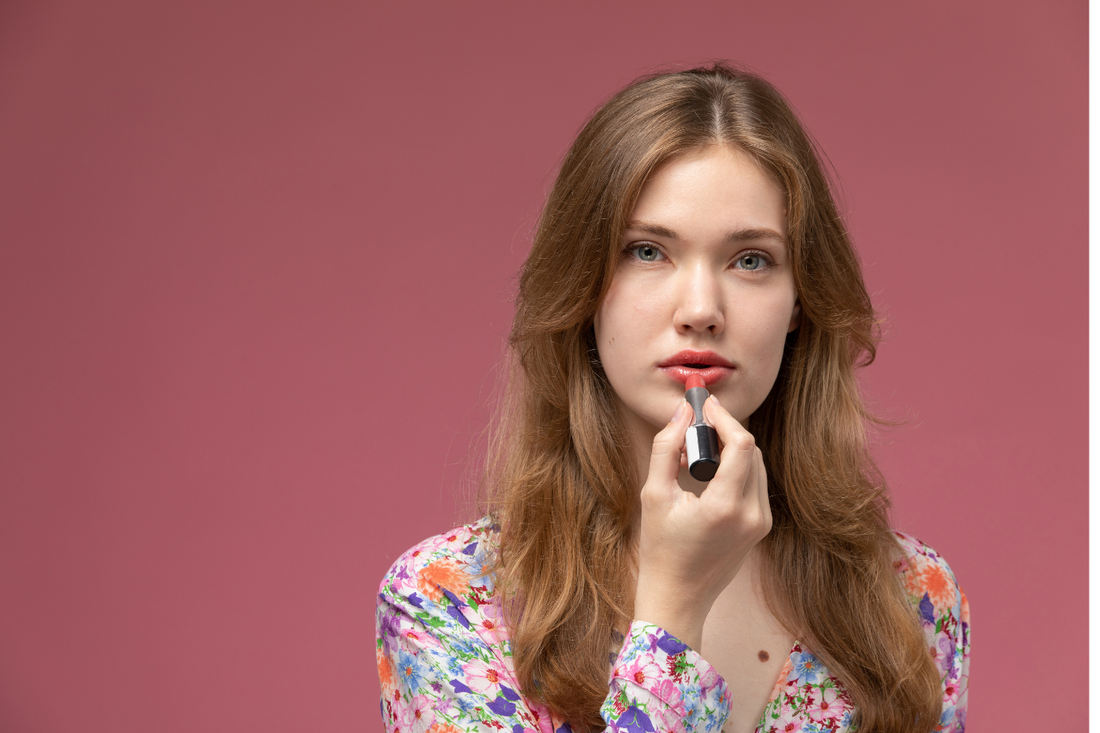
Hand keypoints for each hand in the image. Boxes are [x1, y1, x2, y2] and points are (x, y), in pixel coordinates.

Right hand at [632, 395, 771, 652]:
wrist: (678, 597)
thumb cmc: (661, 550)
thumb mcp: (654, 494)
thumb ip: (667, 448)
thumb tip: (682, 412)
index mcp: (726, 506)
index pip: (742, 443)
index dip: (723, 417)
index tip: (703, 405)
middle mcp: (752, 514)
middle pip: (751, 450)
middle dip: (724, 430)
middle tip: (694, 426)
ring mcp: (761, 522)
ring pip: (756, 464)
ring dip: (730, 448)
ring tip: (695, 452)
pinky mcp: (761, 526)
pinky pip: (754, 482)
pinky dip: (735, 468)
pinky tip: (708, 472)